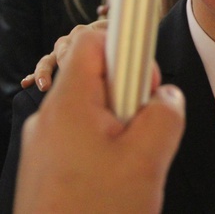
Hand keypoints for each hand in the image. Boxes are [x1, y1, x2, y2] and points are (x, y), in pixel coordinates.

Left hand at [14, 29, 184, 212]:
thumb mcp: (148, 159)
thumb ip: (165, 112)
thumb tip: (166, 96)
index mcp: (69, 106)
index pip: (92, 40)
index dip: (126, 39)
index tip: (149, 46)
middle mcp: (51, 118)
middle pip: (99, 75)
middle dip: (132, 93)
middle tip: (145, 127)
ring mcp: (47, 142)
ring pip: (96, 107)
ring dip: (123, 123)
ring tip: (132, 161)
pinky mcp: (50, 163)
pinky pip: (86, 134)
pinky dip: (109, 144)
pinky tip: (118, 175)